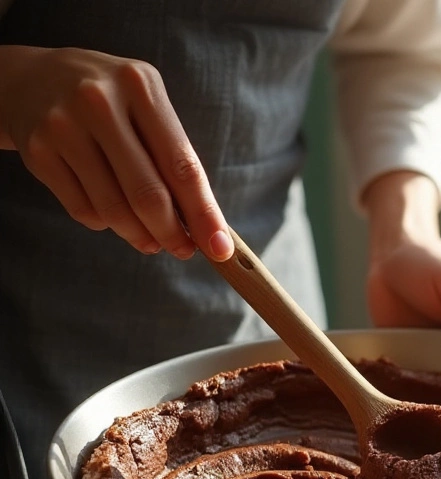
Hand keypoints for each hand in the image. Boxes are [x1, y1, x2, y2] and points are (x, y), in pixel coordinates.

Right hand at [0, 45, 232, 259]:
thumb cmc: (110, 100)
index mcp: (140, 87)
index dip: (204, 213)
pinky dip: (106, 224)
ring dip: (140, 236)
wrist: (33, 77)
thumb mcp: (146, 104)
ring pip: (113, 209)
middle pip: (147, 194)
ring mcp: (63, 127)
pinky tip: (114, 217)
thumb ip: (172, 154)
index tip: (219, 247)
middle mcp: (99, 103)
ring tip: (152, 241)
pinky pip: (82, 209)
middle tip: (184, 250)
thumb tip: (202, 222)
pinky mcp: (37, 152)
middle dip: (172, 234)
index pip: (182, 166)